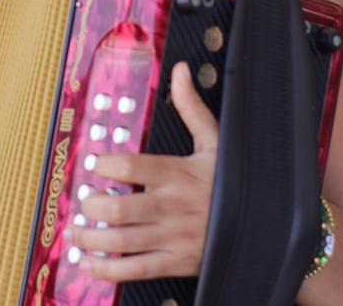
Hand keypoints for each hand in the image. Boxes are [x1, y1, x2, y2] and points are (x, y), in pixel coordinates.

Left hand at [71, 62, 218, 280]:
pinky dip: (107, 269)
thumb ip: (191, 107)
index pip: (131, 166)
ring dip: (91, 238)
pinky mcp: (176, 263)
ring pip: (121, 240)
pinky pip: (135, 269)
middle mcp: (172, 207)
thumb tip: (180, 71)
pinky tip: (90, 262)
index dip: (104, 163)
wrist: (265, 226)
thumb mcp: (216, 142)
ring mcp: (173, 238)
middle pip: (119, 208)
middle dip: (92, 205)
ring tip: (77, 231)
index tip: (94, 162)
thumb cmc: (234, 181)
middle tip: (83, 200)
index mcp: (178, 174)